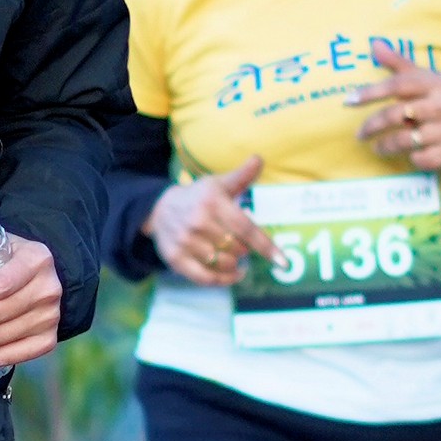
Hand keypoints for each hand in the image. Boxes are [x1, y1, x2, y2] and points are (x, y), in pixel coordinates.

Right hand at [144, 156, 268, 285]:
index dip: (265, 246)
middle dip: (244, 250)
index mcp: (213, 202)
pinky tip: (233, 274)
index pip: (245, 228)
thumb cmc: (197, 197)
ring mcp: (185, 242)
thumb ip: (241, 176)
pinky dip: (223, 280)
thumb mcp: (218, 184)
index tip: (282, 261)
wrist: (159, 210)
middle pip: (236, 248)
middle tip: (240, 244)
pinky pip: (205, 278)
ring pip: (223, 264)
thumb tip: (259, 159)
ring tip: (235, 257)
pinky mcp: (175, 258)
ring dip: (235, 264)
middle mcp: (198, 222)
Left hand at [352, 40, 440, 171]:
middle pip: (396, 115)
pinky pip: (420, 159)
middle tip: (360, 133)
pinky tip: (410, 155)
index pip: (398, 85)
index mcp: (437, 84)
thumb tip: (374, 44)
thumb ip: (400, 65)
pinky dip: (412, 159)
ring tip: (377, 147)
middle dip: (372, 126)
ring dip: (385, 146)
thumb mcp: (431, 79)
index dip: (371, 92)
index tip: (349, 100)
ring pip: (404, 141)